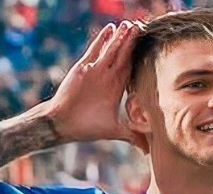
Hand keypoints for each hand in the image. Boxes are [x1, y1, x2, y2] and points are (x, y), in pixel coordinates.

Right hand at [42, 21, 146, 149]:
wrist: (63, 124)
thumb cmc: (87, 126)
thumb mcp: (114, 130)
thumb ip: (131, 135)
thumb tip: (146, 150)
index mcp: (115, 87)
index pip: (131, 68)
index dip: (139, 57)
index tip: (150, 46)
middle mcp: (106, 76)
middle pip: (123, 55)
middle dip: (132, 42)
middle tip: (142, 27)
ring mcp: (95, 71)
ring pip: (111, 50)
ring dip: (121, 38)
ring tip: (130, 24)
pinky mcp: (83, 68)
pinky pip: (94, 51)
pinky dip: (102, 40)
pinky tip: (110, 29)